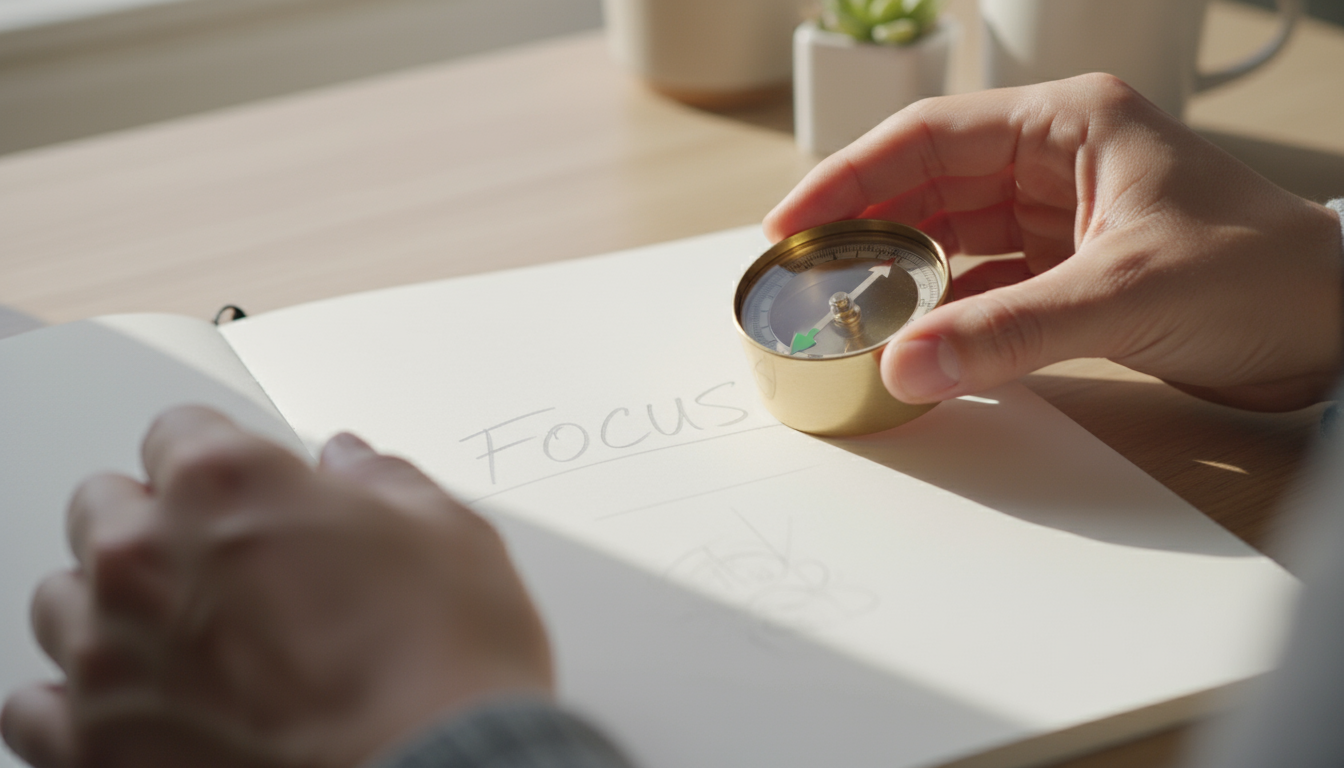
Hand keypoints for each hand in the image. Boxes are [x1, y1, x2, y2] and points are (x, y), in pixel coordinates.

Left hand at [1, 406, 551, 767]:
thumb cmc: (446, 661)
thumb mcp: (447, 531)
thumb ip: (381, 481)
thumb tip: (352, 466)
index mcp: (224, 482)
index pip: (178, 432)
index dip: (225, 461)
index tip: (249, 491)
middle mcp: (146, 559)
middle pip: (104, 508)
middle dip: (160, 526)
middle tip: (227, 565)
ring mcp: (110, 658)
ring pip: (61, 603)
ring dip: (114, 609)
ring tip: (187, 637)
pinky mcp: (94, 750)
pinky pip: (33, 710)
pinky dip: (76, 703)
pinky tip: (136, 702)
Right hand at [765, 74, 1343, 410]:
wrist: (1338, 332)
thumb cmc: (1266, 277)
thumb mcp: (1126, 295)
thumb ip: (1009, 332)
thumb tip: (906, 364)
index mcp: (1068, 125)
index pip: (930, 138)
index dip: (849, 177)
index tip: (791, 224)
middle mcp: (1056, 162)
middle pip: (928, 187)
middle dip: (863, 231)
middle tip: (803, 279)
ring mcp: (1060, 219)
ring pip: (949, 238)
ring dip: (899, 275)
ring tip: (843, 312)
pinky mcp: (1069, 272)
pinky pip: (982, 286)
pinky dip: (942, 312)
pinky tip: (909, 337)